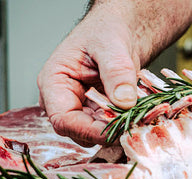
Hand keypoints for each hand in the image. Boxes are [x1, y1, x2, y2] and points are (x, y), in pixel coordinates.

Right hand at [37, 10, 139, 145]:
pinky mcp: (95, 114)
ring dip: (116, 131)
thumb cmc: (106, 31)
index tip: (116, 132)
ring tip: (137, 119)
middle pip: (78, 132)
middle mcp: (62, 100)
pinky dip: (122, 126)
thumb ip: (117, 72)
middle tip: (133, 126)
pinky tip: (136, 117)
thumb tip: (124, 101)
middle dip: (105, 132)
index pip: (63, 120)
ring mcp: (79, 109)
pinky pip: (106, 129)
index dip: (89, 131)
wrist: (118, 32)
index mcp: (54, 82)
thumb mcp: (112, 45)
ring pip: (93, 135)